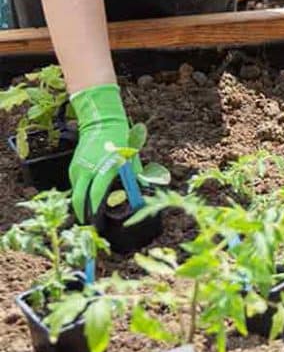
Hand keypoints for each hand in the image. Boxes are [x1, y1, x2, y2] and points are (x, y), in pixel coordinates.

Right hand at [69, 84, 138, 221]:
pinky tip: (88, 202)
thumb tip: (141, 194)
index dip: (95, 213)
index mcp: (104, 169)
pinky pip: (76, 186)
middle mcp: (88, 170)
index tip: (97, 224)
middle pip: (80, 200)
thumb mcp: (132, 160)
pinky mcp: (73, 167)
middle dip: (83, 215)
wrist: (102, 124)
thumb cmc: (121, 142)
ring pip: (76, 194)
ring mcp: (78, 169)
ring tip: (89, 218)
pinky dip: (81, 195)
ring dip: (81, 207)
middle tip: (89, 227)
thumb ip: (135, 178)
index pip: (95, 196)